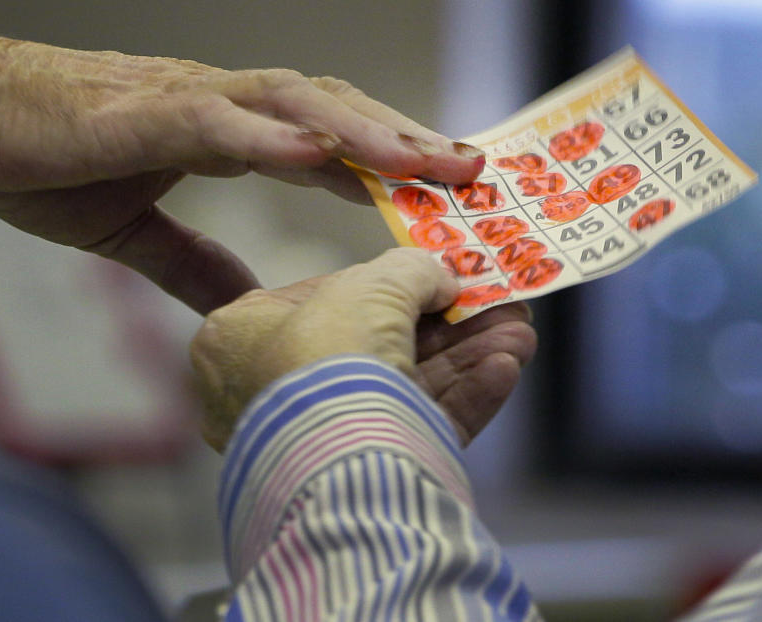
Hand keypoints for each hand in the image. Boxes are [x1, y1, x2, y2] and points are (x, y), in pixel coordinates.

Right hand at [0, 30, 484, 312]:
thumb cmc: (46, 156)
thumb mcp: (131, 229)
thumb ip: (192, 260)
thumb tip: (243, 295)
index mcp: (225, 132)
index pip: (325, 140)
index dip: (387, 159)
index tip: (440, 189)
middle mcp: (220, 107)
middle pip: (334, 114)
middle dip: (405, 143)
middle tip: (472, 174)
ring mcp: (184, 103)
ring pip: (295, 107)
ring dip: (363, 134)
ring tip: (424, 162)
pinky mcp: (139, 114)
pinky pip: (217, 123)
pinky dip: (271, 138)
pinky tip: (322, 154)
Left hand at [190, 248, 535, 450]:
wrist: (334, 462)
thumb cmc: (329, 355)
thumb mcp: (373, 285)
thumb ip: (409, 270)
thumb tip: (440, 278)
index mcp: (241, 335)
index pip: (321, 299)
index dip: (383, 285)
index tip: (435, 279)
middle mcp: (267, 388)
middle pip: (371, 346)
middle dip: (445, 325)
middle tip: (494, 308)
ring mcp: (311, 437)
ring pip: (401, 388)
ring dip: (466, 358)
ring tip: (519, 336)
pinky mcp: (353, 477)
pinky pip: (409, 429)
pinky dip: (462, 399)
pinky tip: (506, 369)